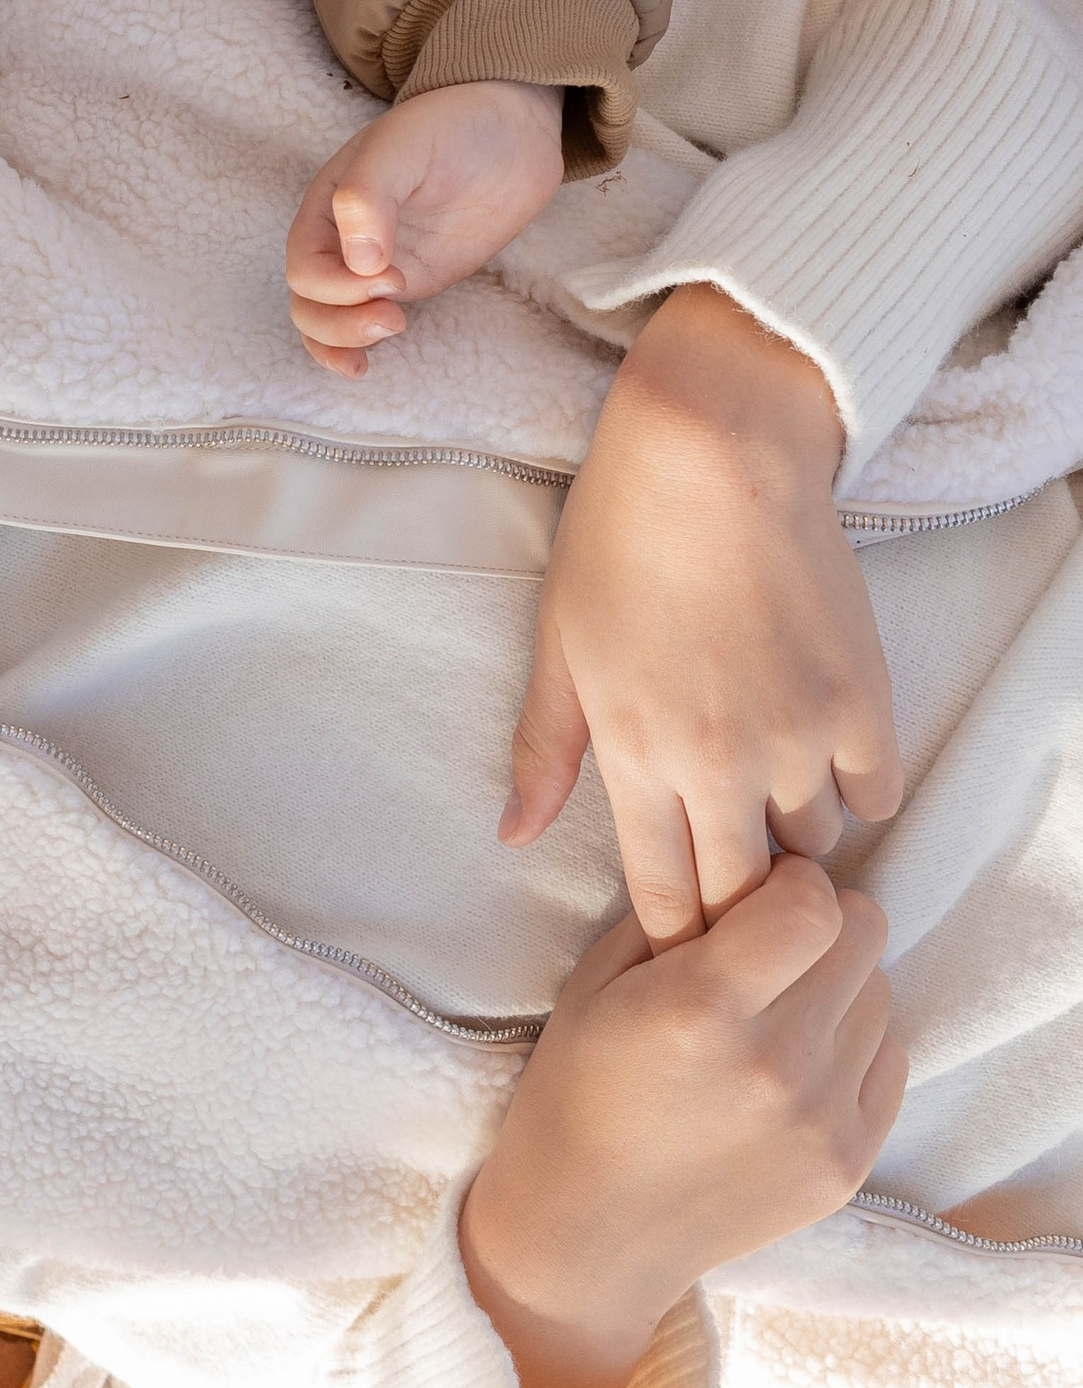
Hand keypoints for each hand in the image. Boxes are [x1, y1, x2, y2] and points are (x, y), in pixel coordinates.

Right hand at [286, 80, 564, 369]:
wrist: (511, 130)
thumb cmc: (450, 125)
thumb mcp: (401, 146)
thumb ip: (368, 197)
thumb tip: (359, 263)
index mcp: (327, 203)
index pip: (304, 264)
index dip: (335, 284)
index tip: (388, 276)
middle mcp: (343, 238)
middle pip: (308, 301)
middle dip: (339, 320)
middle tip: (392, 316)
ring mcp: (378, 263)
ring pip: (329, 319)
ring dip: (345, 338)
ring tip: (391, 328)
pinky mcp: (413, 280)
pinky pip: (367, 321)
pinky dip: (356, 347)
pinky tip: (366, 365)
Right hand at [459, 858, 905, 1387]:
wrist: (588, 1235)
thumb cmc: (578, 1091)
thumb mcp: (599, 977)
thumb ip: (682, 913)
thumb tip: (757, 871)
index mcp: (702, 1008)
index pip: (814, 902)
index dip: (791, 881)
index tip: (758, 895)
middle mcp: (776, 1064)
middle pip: (863, 937)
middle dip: (820, 922)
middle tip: (772, 944)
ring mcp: (821, 1122)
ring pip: (881, 995)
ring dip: (838, 983)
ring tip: (777, 1008)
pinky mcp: (847, 1165)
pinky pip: (889, 1061)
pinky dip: (852, 1045)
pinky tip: (794, 1060)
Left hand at [503, 283, 903, 942]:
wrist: (715, 453)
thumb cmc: (620, 536)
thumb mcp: (557, 642)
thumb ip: (543, 752)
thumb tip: (512, 838)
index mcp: (637, 755)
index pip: (664, 903)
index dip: (673, 935)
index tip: (678, 933)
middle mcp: (720, 765)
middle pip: (742, 900)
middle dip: (734, 906)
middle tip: (730, 880)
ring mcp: (800, 737)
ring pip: (814, 851)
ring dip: (793, 840)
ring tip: (770, 797)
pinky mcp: (865, 704)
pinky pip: (875, 796)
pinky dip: (852, 789)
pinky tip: (821, 754)